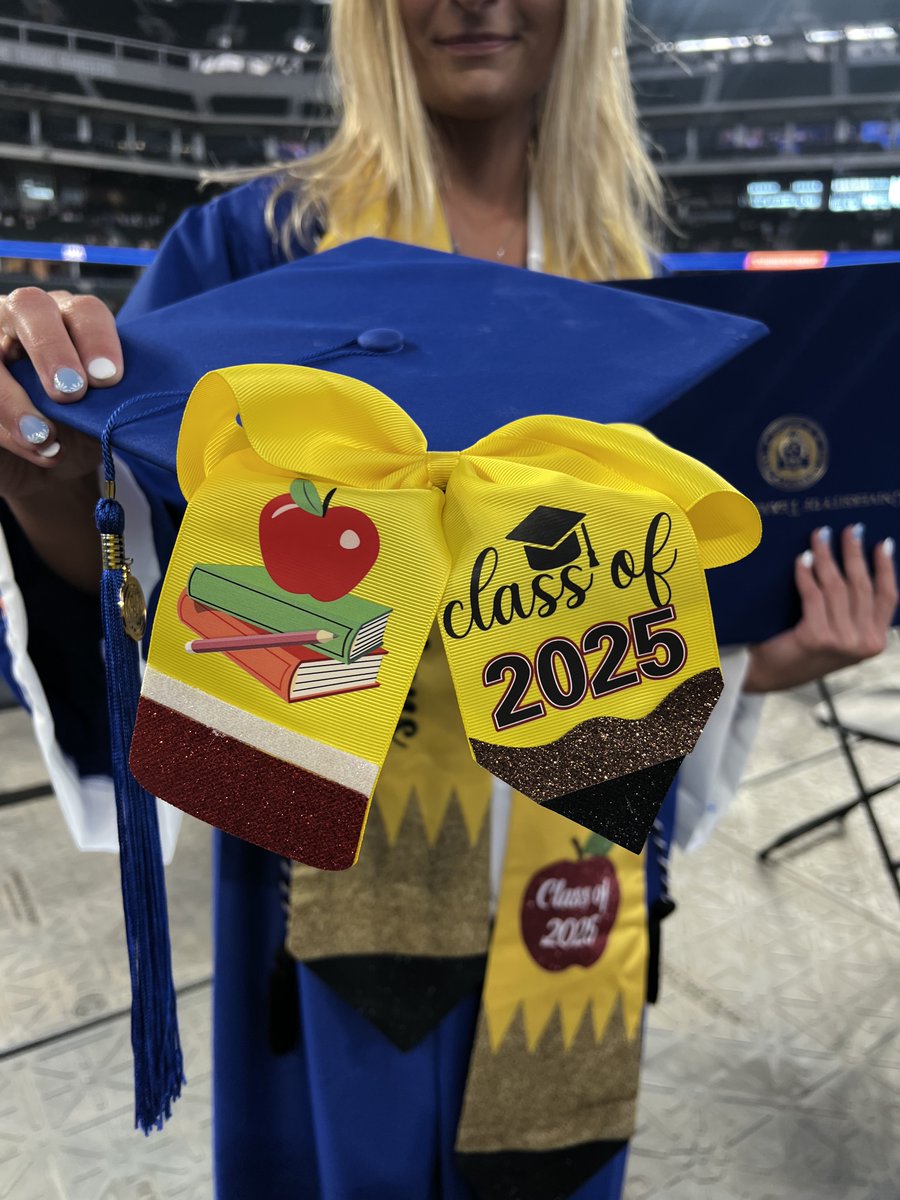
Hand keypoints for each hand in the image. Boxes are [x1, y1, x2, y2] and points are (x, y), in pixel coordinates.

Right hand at [0, 287, 122, 590]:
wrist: (49, 458)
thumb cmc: (86, 424)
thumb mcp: (111, 410)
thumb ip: (132, 399)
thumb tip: (192, 415)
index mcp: (69, 318)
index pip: (85, 310)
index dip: (98, 339)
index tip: (111, 378)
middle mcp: (24, 320)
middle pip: (31, 308)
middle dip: (53, 350)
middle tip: (73, 392)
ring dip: (17, 399)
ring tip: (46, 438)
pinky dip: (2, 423)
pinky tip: (32, 447)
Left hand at [744, 525, 897, 692]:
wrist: (773, 674)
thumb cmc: (805, 649)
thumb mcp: (840, 635)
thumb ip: (853, 612)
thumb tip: (857, 563)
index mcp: (875, 642)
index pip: (888, 597)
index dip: (886, 568)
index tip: (882, 543)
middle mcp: (863, 643)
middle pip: (861, 586)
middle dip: (854, 553)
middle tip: (849, 530)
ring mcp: (841, 642)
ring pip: (837, 587)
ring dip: (828, 556)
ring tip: (821, 536)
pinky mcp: (816, 637)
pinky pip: (813, 595)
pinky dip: (807, 574)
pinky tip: (803, 559)